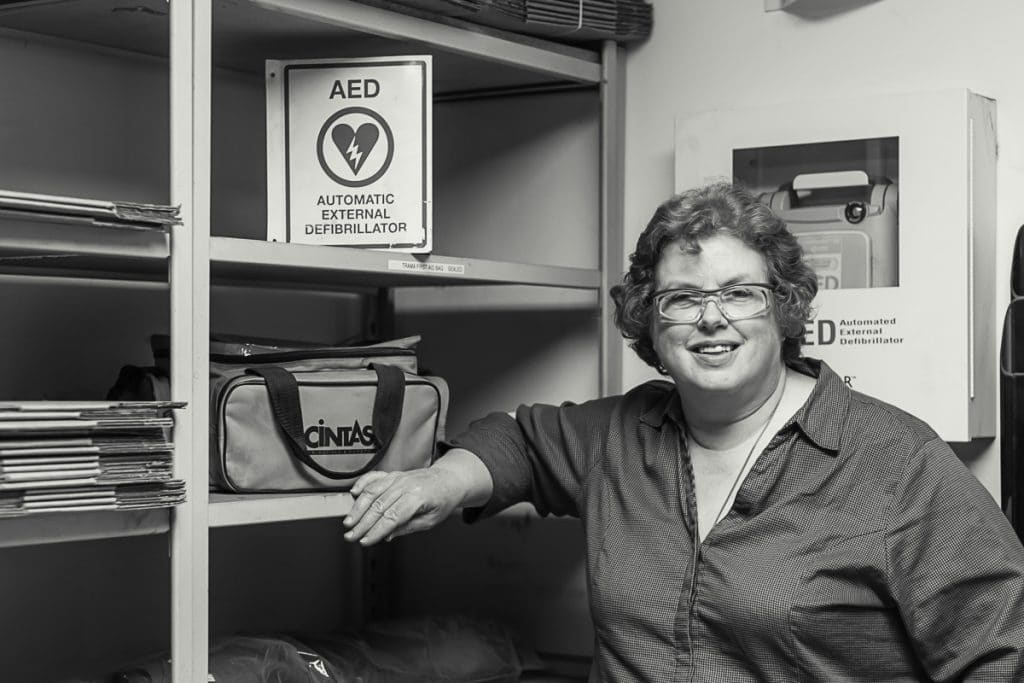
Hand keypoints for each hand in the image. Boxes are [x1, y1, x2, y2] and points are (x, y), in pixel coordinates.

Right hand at [342, 468, 461, 545]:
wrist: (450, 479)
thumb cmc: (443, 499)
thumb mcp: (431, 520)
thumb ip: (408, 527)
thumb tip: (387, 535)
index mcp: (418, 497)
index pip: (392, 517)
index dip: (376, 531)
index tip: (365, 541)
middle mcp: (406, 485)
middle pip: (379, 506)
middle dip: (362, 524)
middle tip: (350, 536)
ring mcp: (398, 478)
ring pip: (373, 492)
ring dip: (358, 508)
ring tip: (349, 522)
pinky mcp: (394, 474)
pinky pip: (375, 477)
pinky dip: (363, 484)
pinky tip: (354, 493)